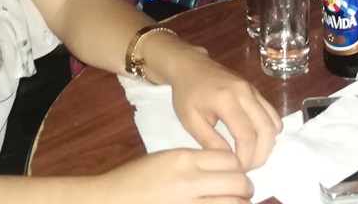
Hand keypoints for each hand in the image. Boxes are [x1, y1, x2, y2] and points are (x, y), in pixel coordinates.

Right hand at [95, 148, 253, 203]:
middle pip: (237, 182)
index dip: (239, 166)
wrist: (111, 200)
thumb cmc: (135, 178)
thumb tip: (225, 167)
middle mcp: (190, 182)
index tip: (238, 172)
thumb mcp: (166, 158)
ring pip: (233, 203)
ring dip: (240, 203)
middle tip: (245, 190)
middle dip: (246, 187)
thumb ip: (195, 161)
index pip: (230, 160)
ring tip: (238, 202)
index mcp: (184, 159)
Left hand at [165, 46, 282, 170]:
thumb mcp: (190, 120)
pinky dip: (269, 130)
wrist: (191, 66)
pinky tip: (254, 139)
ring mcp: (253, 90)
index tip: (236, 170)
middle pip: (267, 129)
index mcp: (226, 100)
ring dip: (267, 143)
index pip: (246, 135)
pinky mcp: (256, 91)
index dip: (246, 158)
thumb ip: (210, 142)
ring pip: (274, 122)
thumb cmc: (186, 93)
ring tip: (251, 155)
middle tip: (247, 167)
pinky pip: (272, 113)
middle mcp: (245, 93)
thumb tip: (228, 162)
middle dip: (261, 154)